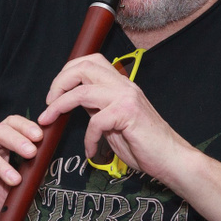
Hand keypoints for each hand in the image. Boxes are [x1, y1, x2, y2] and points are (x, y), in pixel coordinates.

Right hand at [0, 115, 43, 220]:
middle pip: (0, 130)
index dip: (26, 127)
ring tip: (15, 179)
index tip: (41, 138)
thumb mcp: (10, 189)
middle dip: (18, 140)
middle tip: (32, 152)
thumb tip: (47, 171)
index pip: (12, 124)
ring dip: (2, 163)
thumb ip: (27, 178)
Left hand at [39, 54, 193, 181]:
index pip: (91, 61)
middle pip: (83, 67)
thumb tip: (74, 103)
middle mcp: (124, 85)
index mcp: (121, 84)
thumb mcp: (114, 122)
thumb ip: (97, 108)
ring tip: (50, 120)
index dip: (67, 71)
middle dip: (59, 82)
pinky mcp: (128, 114)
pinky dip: (88, 138)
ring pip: (83, 91)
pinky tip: (90, 151)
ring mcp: (127, 98)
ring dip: (60, 106)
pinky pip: (96, 122)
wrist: (171, 159)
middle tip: (48, 103)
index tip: (55, 93)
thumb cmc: (144, 144)